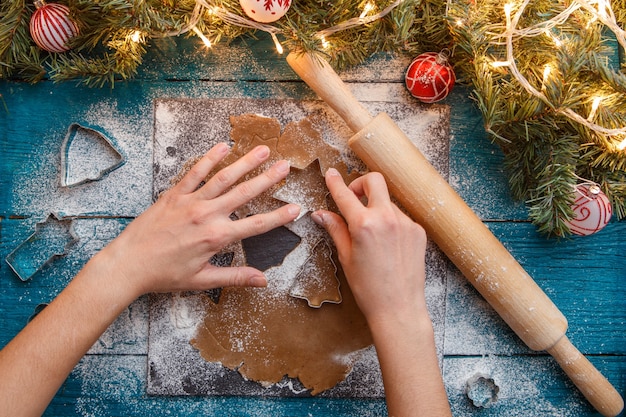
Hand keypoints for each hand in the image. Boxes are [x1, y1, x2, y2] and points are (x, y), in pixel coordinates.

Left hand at [98, 143, 299, 298]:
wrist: (128, 264)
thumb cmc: (164, 275)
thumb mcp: (203, 279)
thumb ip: (236, 276)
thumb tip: (263, 280)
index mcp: (216, 237)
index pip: (256, 225)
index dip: (279, 217)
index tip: (297, 208)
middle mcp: (207, 215)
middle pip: (244, 193)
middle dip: (268, 179)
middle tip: (285, 166)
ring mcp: (190, 201)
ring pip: (223, 177)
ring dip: (245, 163)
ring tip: (263, 150)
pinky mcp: (174, 194)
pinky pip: (195, 172)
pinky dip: (209, 158)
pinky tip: (223, 147)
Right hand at [311, 168, 427, 324]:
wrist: (399, 308)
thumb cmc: (369, 288)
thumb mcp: (346, 257)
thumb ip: (336, 229)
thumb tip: (321, 214)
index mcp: (364, 225)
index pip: (345, 195)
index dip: (335, 183)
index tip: (331, 174)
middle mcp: (387, 218)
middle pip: (374, 181)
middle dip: (361, 183)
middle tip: (354, 197)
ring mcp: (405, 223)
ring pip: (388, 201)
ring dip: (376, 207)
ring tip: (371, 234)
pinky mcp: (418, 231)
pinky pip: (400, 217)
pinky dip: (390, 222)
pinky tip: (386, 244)